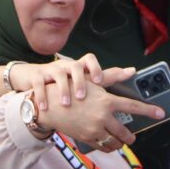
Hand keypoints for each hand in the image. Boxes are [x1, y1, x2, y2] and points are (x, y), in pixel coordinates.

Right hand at [9, 53, 134, 111]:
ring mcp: (52, 71)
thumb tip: (133, 71)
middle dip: (79, 84)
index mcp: (81, 66)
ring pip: (57, 76)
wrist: (38, 78)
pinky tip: (45, 108)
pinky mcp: (37, 77)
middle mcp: (67, 66)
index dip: (95, 68)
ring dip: (62, 90)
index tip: (99, 81)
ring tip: (66, 104)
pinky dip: (42, 96)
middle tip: (82, 97)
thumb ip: (109, 76)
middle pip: (75, 69)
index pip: (90, 60)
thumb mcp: (86, 77)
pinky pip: (38, 85)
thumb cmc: (67, 80)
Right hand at [37, 81, 164, 152]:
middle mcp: (103, 116)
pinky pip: (102, 146)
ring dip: (120, 144)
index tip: (161, 113)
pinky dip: (107, 146)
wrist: (49, 106)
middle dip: (131, 137)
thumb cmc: (71, 89)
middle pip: (124, 132)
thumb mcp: (92, 81)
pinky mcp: (87, 138)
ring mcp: (95, 129)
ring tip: (121, 142)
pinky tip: (108, 145)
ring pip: (114, 142)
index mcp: (107, 101)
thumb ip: (113, 76)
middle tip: (133, 137)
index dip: (148, 110)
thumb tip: (131, 70)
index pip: (133, 106)